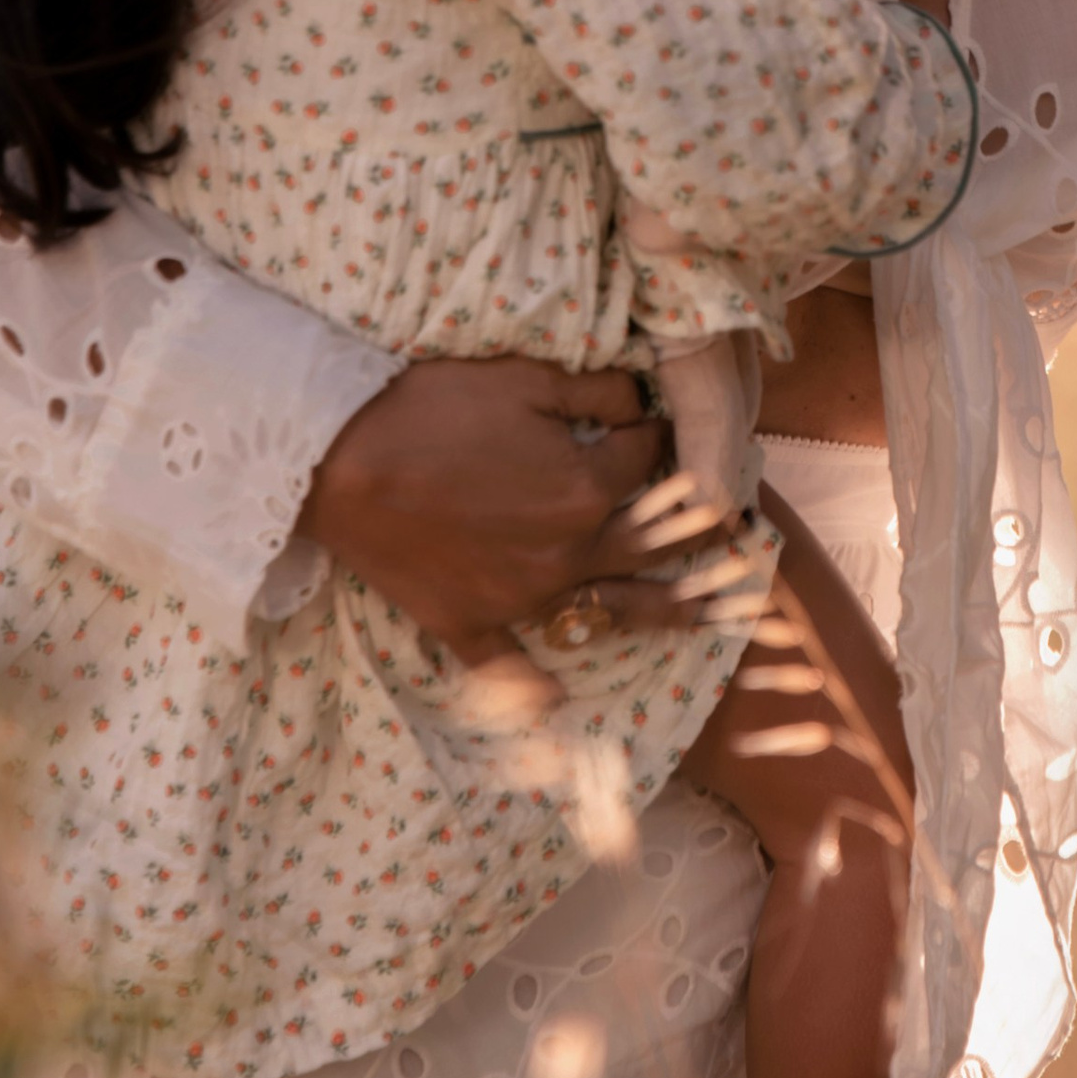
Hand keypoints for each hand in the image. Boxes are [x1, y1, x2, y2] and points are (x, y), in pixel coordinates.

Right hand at [297, 356, 710, 655]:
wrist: (336, 461)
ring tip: (709, 617)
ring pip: (606, 611)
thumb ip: (595, 391)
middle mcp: (568, 554)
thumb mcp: (522, 378)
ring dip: (662, 614)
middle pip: (652, 545)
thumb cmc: (430, 408)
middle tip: (740, 534)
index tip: (658, 424)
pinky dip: (535, 686)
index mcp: (586, 491)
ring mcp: (520, 597)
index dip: (657, 435)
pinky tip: (559, 699)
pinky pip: (508, 667)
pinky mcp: (468, 622)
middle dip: (699, 532)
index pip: (647, 459)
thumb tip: (641, 398)